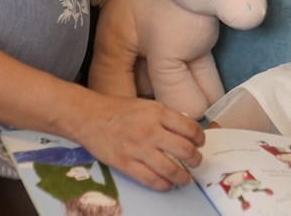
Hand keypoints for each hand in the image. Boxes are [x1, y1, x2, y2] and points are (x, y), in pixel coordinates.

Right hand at [72, 91, 204, 190]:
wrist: (90, 117)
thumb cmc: (119, 110)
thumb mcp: (147, 105)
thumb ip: (165, 117)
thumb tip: (185, 131)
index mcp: (158, 113)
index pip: (190, 129)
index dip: (199, 139)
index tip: (200, 144)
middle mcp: (151, 131)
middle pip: (184, 150)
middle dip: (195, 159)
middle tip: (196, 162)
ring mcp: (139, 149)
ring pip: (170, 169)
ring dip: (183, 177)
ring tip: (185, 179)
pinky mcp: (126, 164)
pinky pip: (151, 180)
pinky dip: (164, 185)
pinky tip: (167, 184)